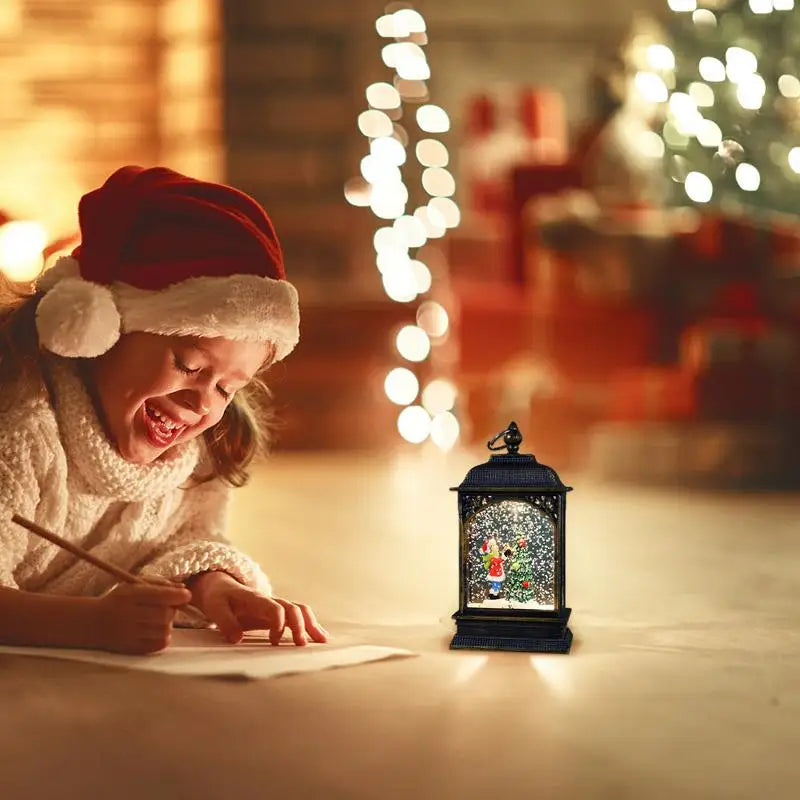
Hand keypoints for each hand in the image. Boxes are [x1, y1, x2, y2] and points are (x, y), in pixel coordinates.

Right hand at [92, 582, 191, 654]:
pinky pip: (159, 644)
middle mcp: (128, 615)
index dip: (177, 595)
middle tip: (168, 607)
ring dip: (168, 624)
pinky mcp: (132, 648)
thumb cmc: (118, 600)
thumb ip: (159, 584)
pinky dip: (163, 637)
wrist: (92, 623)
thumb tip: (182, 589)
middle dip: (172, 609)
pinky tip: (156, 630)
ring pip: (164, 630)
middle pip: (164, 614)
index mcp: (129, 596)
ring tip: (158, 619)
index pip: (159, 595)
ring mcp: (129, 634)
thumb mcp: (134, 585)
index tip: (186, 595)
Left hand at [188, 571, 327, 645]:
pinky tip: (319, 636)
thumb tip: (237, 639)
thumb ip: (225, 623)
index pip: (274, 607)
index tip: (274, 641)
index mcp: (255, 598)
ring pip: (299, 610)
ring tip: (322, 640)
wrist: (220, 585)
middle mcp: (269, 600)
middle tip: (301, 645)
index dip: (279, 623)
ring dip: (311, 624)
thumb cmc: (218, 597)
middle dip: (300, 625)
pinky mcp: (277, 612)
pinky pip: (298, 615)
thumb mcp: (215, 608)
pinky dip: (310, 624)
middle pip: (293, 608)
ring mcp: (275, 605)